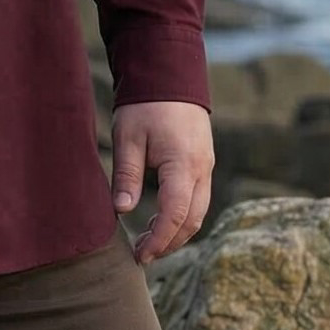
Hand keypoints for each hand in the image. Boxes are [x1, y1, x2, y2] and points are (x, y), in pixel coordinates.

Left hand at [110, 100, 213, 264]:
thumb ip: (127, 175)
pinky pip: (199, 198)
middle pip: (192, 220)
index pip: (175, 215)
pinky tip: (162, 220)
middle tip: (142, 255)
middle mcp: (202, 169)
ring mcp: (207, 166)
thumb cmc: (145, 104)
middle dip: (169, 243)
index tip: (140, 256)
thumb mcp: (128, 137)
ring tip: (150, 243)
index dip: (159, 240)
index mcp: (183, 164)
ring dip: (177, 232)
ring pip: (199, 212)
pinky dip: (183, 216)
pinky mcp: (204, 162)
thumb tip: (121, 211)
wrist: (169, 73)